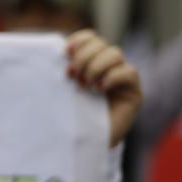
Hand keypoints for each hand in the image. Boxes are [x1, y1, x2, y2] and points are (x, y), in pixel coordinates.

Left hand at [65, 29, 142, 146]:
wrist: (84, 144)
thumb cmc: (68, 117)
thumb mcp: (59, 91)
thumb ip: (59, 73)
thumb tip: (47, 52)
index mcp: (90, 62)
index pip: (91, 37)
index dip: (80, 40)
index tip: (65, 52)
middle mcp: (108, 67)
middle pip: (102, 44)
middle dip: (85, 56)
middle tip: (73, 76)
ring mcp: (122, 79)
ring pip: (115, 54)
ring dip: (96, 66)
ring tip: (85, 85)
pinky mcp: (133, 93)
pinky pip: (129, 73)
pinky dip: (113, 77)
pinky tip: (100, 89)